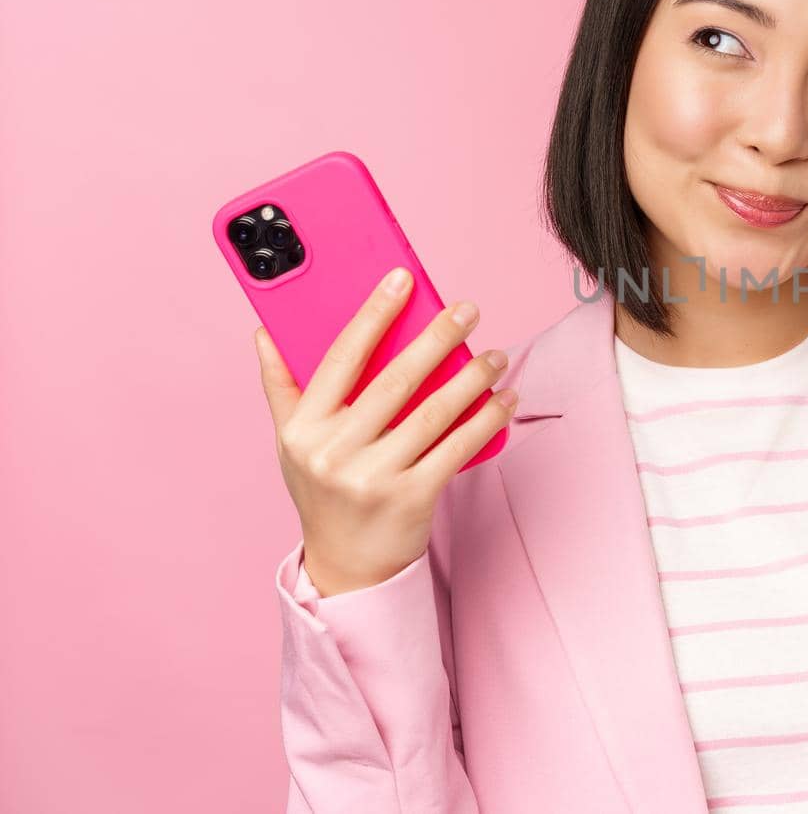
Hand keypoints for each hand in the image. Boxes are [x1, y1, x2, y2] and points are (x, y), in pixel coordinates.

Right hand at [256, 267, 519, 595]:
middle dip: (436, 338)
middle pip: (394, 380)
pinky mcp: (411, 499)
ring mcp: (372, 478)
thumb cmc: (323, 491)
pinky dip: (487, 420)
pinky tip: (505, 399)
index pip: (341, 357)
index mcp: (304, 428)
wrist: (346, 565)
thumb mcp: (292, 442)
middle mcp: (334, 452)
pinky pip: (457, 449)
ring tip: (495, 354)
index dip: (373, 314)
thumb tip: (265, 330)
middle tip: (467, 309)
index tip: (401, 279)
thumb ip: (282, 386)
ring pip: (433, 413)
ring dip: (471, 378)